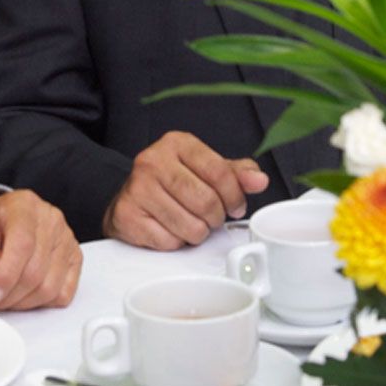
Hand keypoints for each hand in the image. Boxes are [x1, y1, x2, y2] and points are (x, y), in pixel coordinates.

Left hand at [0, 190, 82, 309]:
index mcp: (24, 206)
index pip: (23, 245)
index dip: (6, 275)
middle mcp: (51, 219)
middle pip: (36, 271)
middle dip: (9, 294)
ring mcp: (66, 239)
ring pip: (50, 287)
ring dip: (24, 302)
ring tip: (5, 296)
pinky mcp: (74, 259)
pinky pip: (63, 293)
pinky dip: (41, 302)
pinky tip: (24, 294)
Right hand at [103, 131, 270, 249]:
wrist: (131, 196)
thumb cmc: (172, 182)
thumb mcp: (206, 169)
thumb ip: (236, 173)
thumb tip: (259, 180)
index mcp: (176, 143)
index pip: (219, 171)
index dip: (235, 196)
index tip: (236, 206)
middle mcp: (152, 160)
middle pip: (205, 201)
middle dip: (215, 217)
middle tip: (211, 218)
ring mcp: (137, 188)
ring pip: (189, 226)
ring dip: (197, 233)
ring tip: (190, 223)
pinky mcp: (127, 215)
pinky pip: (168, 241)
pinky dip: (175, 242)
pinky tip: (170, 229)